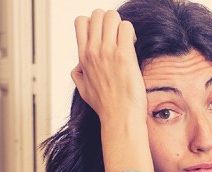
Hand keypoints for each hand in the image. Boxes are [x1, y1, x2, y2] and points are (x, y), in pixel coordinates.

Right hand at [73, 10, 153, 171]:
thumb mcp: (83, 90)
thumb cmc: (105, 106)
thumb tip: (78, 68)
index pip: (81, 22)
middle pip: (97, 14)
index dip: (94, 23)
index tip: (104, 36)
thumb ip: (78, 75)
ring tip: (127, 39)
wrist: (119, 117)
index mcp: (83, 56)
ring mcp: (107, 52)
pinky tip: (134, 44)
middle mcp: (93, 51)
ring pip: (111, 16)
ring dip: (121, 24)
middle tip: (118, 36)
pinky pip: (126, 27)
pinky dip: (131, 32)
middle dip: (109, 20)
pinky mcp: (123, 55)